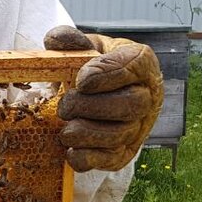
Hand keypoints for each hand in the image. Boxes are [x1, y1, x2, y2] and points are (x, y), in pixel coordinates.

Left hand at [44, 25, 162, 171]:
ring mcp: (138, 126)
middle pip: (131, 104)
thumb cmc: (94, 66)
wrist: (101, 94)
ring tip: (65, 129)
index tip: (81, 80)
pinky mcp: (124, 152)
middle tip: (65, 106)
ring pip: (122, 134)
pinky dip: (89, 158)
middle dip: (92, 107)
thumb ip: (71, 41)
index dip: (107, 74)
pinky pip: (112, 160)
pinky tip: (70, 150)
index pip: (133, 66)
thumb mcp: (87, 46)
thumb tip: (55, 41)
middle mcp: (147, 96)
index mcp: (141, 63)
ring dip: (88, 133)